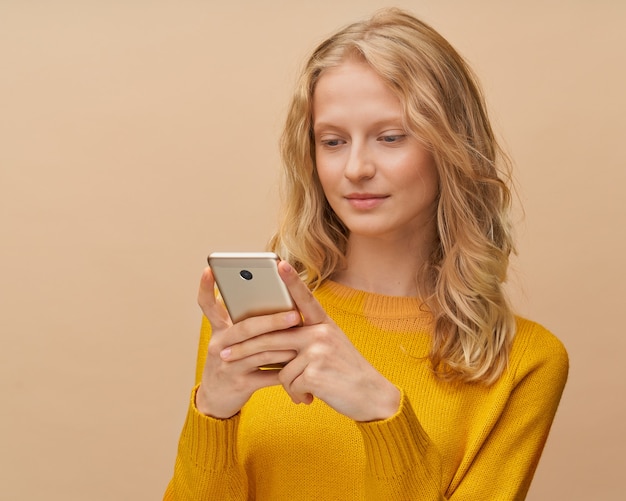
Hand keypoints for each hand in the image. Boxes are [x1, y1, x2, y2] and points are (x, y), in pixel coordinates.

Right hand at [195, 266, 300, 418]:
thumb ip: (245, 322)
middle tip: (294, 314)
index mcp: (218, 330)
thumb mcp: (230, 340)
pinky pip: (268, 375)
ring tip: (304, 338)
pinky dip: (285, 370)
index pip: (207, 305)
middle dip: (272, 321)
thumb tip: (277, 298)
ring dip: (284, 345)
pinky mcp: (240, 385)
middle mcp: (219, 345)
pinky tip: (299, 365)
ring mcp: (228, 366)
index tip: (209, 269)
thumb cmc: (231, 361)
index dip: (205, 287)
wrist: (215, 400)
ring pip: (260, 352)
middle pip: (246, 329)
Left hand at [221, 261, 400, 421]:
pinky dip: (295, 394)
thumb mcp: (330, 349)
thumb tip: (270, 342)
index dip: (292, 281)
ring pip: (279, 366)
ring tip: (303, 390)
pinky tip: (310, 398)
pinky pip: (288, 383)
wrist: (372, 397)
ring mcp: (318, 351)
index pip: (305, 299)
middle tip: (222, 354)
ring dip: (287, 383)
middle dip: (244, 348)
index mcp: (324, 324)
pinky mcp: (315, 373)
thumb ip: (304, 340)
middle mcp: (321, 333)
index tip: (279, 263)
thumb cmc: (346, 373)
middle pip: (272, 336)